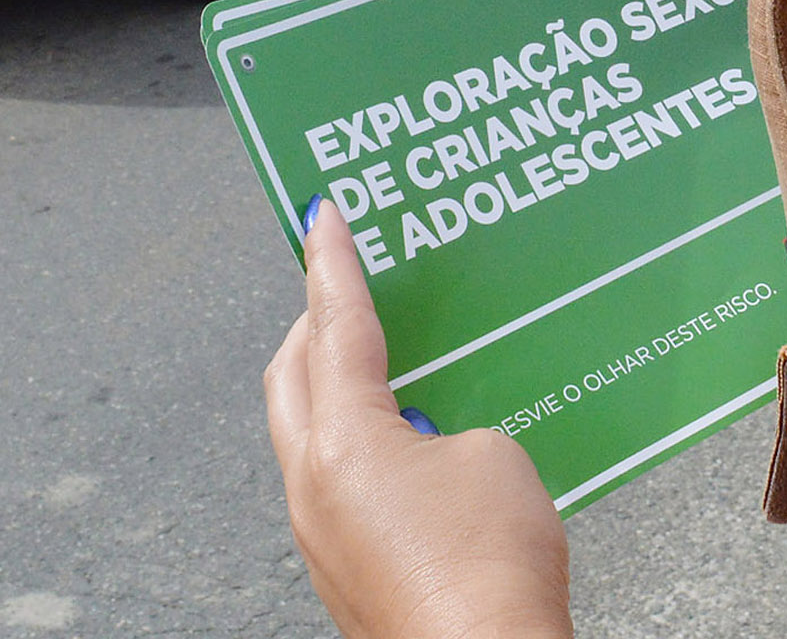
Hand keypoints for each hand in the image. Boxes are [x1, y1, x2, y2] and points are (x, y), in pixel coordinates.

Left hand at [265, 199, 573, 638]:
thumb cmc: (492, 567)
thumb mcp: (494, 455)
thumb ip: (454, 423)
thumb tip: (435, 443)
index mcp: (343, 442)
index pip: (335, 325)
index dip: (333, 262)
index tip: (321, 214)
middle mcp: (313, 487)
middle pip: (293, 377)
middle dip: (315, 322)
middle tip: (346, 281)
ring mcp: (322, 536)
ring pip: (310, 434)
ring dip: (340, 388)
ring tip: (386, 357)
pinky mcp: (346, 572)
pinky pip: (339, 483)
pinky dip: (364, 445)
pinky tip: (415, 444)